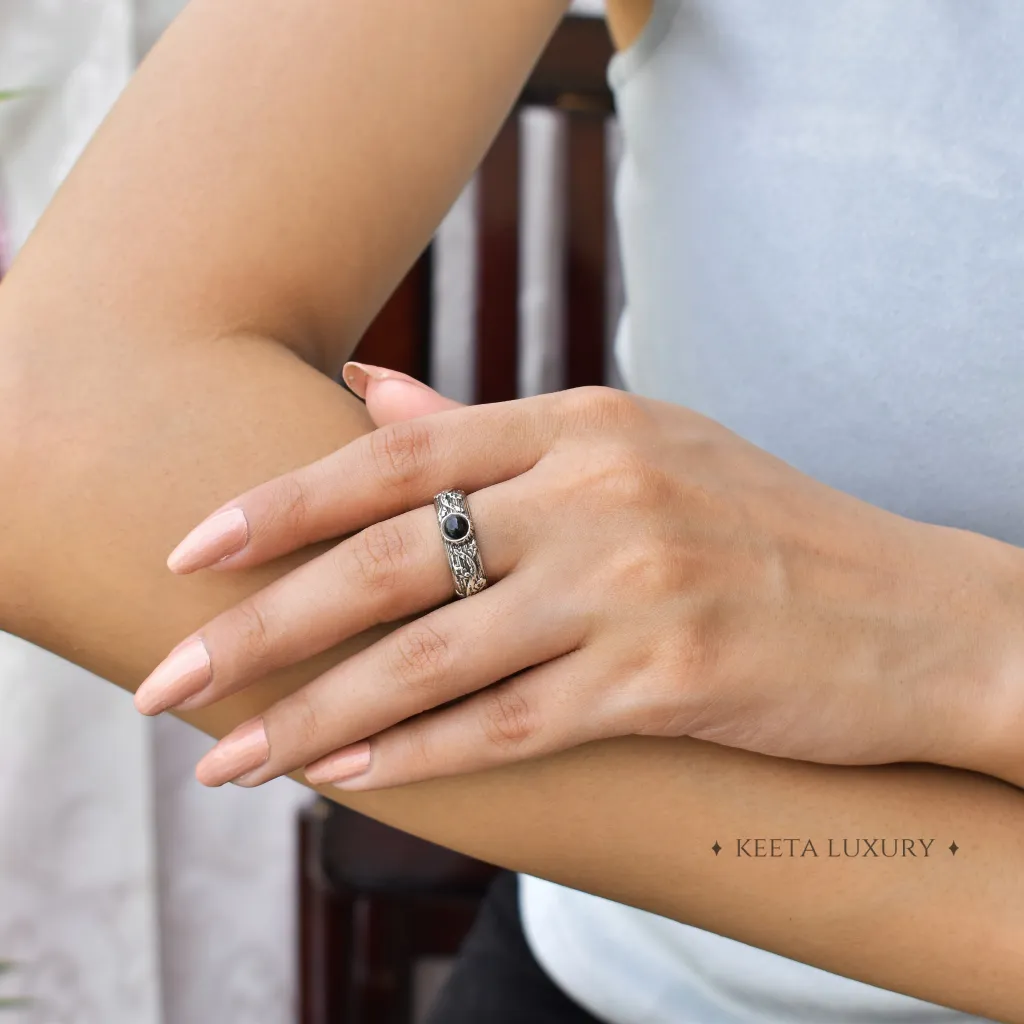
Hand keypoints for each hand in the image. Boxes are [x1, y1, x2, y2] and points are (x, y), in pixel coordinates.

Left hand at [135, 361, 1023, 790]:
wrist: (910, 611)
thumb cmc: (756, 525)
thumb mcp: (632, 444)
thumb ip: (489, 430)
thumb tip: (366, 400)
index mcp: (580, 423)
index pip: (396, 459)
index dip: (279, 505)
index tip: (189, 553)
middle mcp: (599, 490)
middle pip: (390, 560)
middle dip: (263, 627)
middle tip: (167, 678)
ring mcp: (635, 585)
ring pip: (435, 657)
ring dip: (319, 716)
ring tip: (233, 759)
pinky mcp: (668, 676)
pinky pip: (513, 726)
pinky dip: (422, 759)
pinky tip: (350, 783)